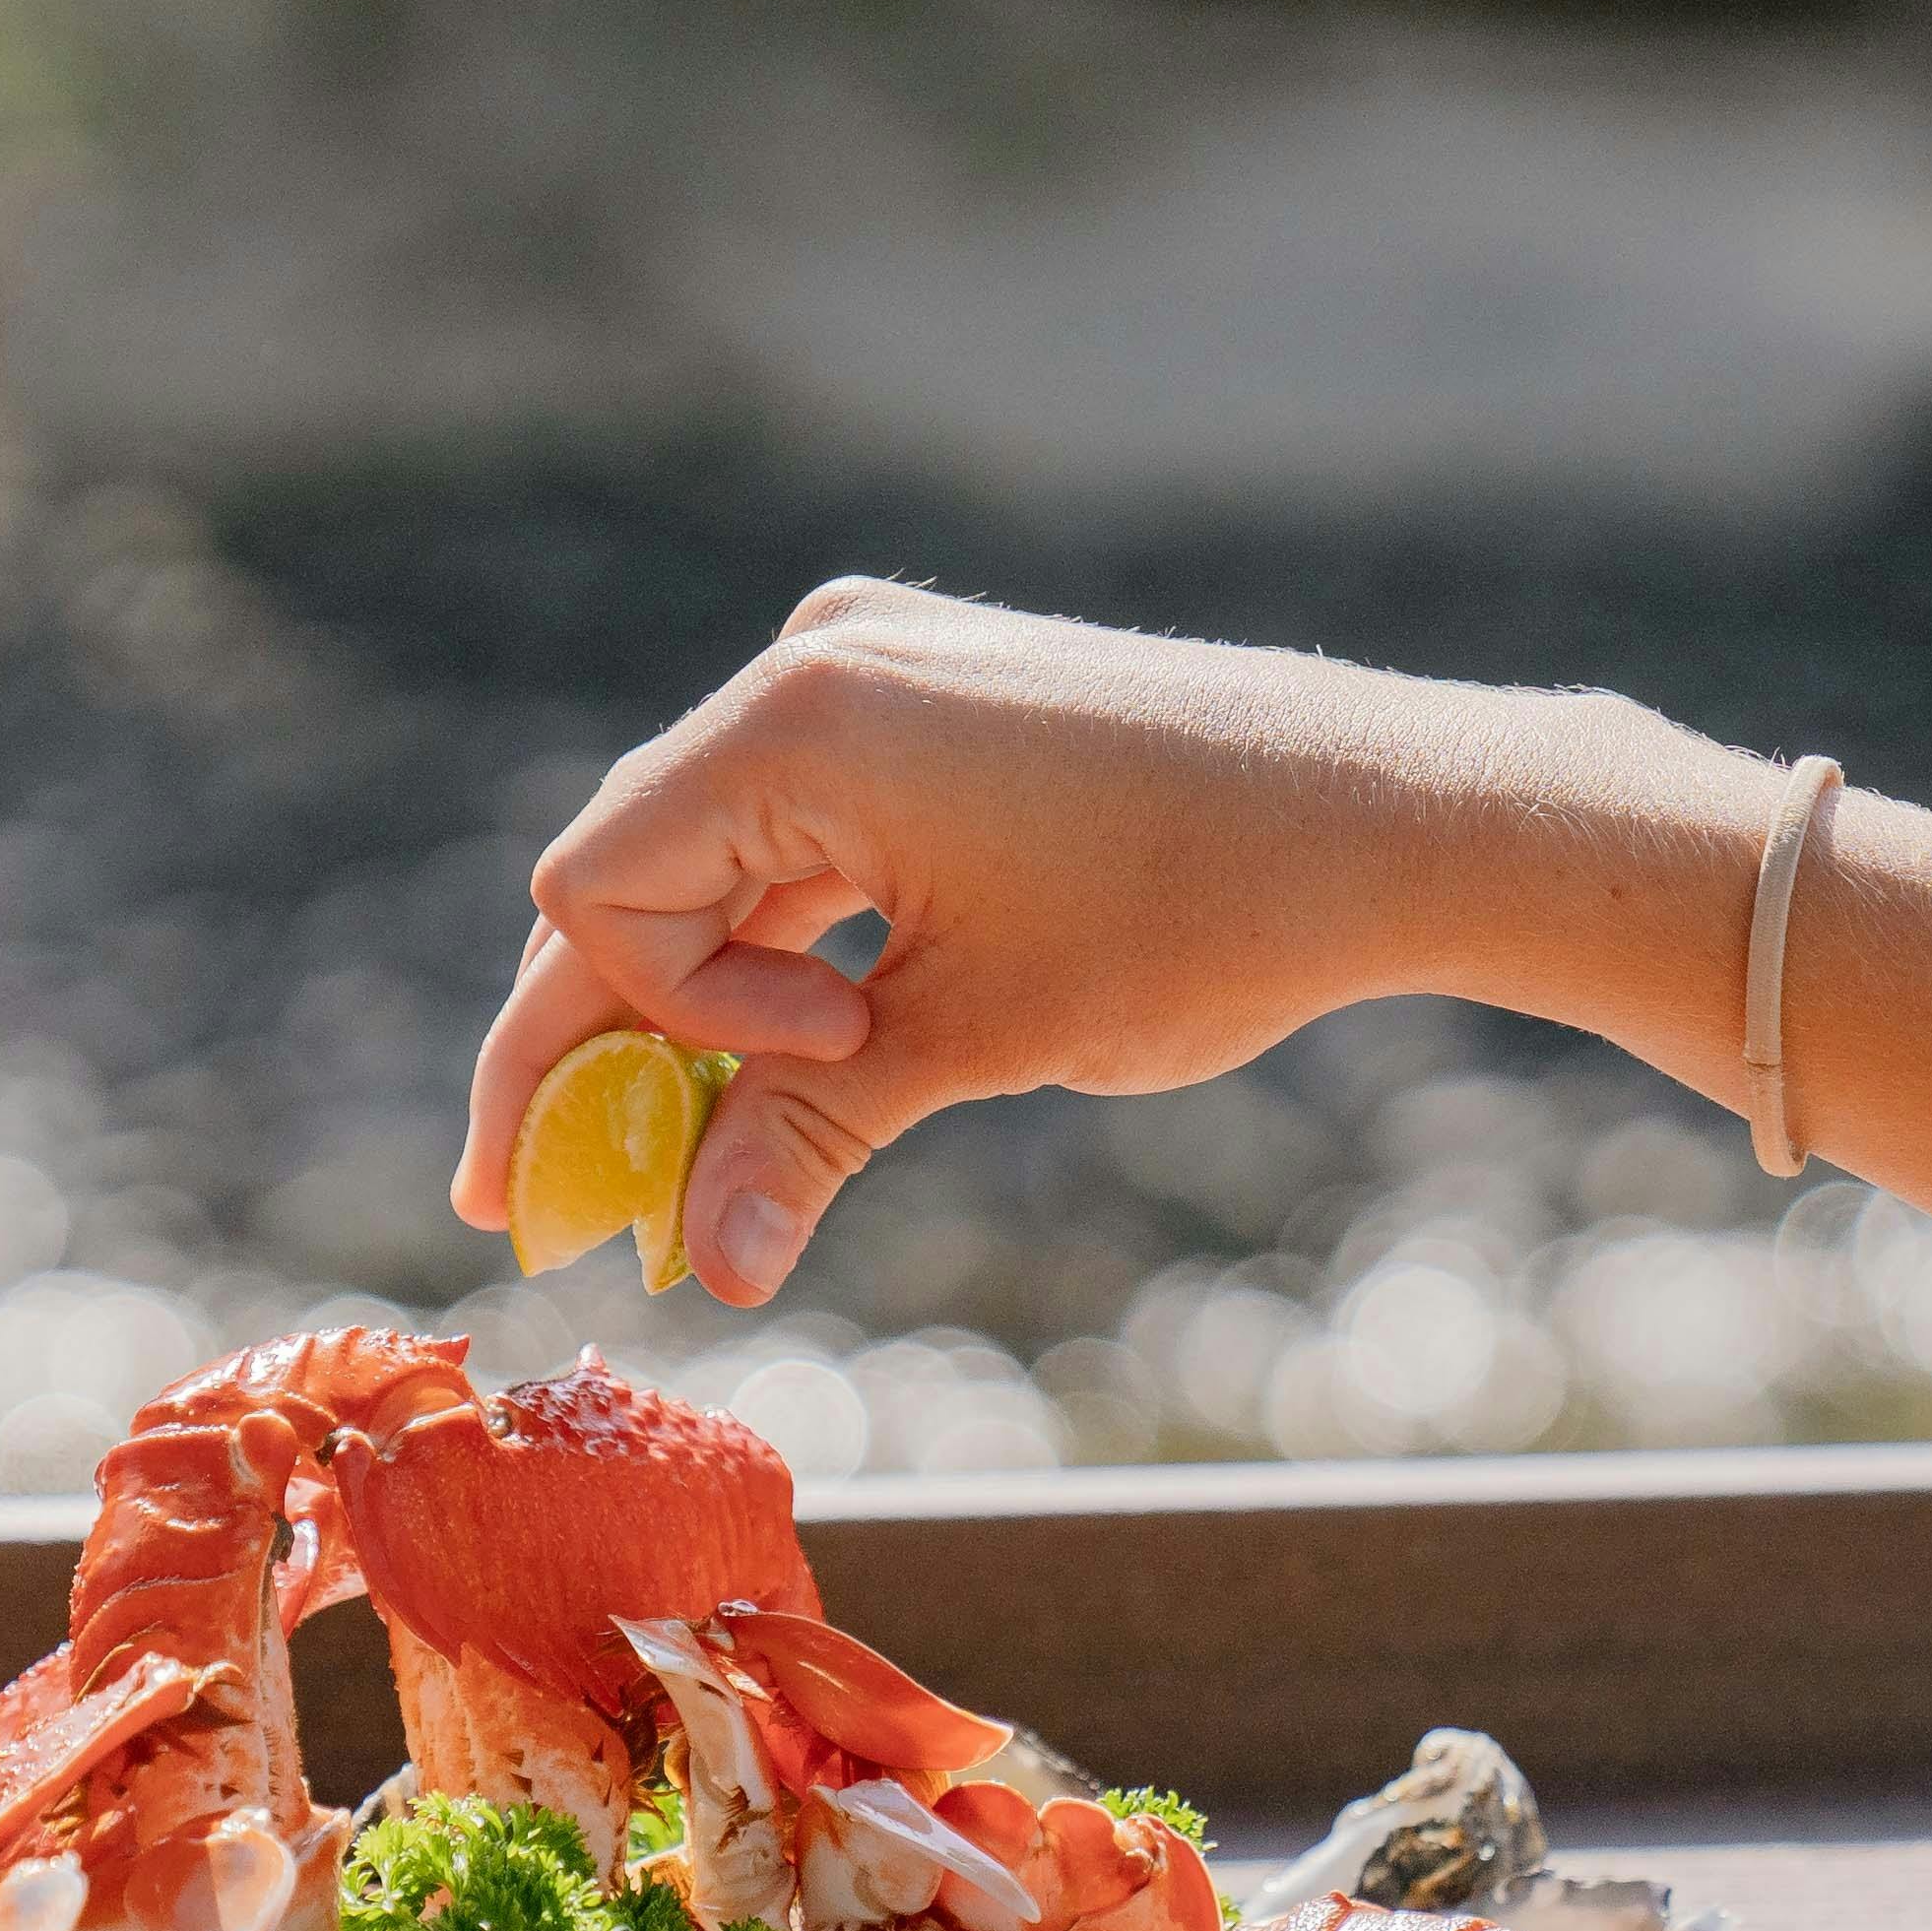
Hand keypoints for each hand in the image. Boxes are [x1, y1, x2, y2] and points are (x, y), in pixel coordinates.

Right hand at [451, 585, 1546, 1303]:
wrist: (1400, 815)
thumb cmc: (1200, 911)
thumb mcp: (980, 1038)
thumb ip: (807, 1136)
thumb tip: (700, 1263)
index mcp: (799, 719)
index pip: (594, 891)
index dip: (644, 1022)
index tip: (806, 1071)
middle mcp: (814, 667)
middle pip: (633, 874)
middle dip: (595, 1044)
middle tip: (532, 1208)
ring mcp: (876, 677)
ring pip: (715, 867)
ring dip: (698, 1010)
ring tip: (682, 1158)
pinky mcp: (935, 710)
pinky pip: (802, 839)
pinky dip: (786, 952)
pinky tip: (806, 1053)